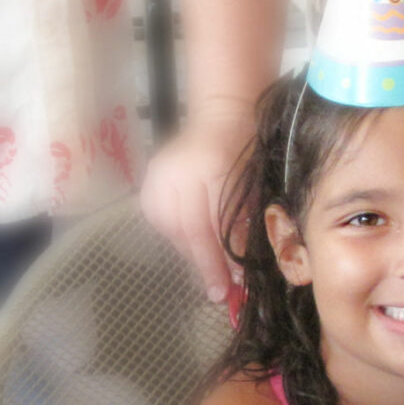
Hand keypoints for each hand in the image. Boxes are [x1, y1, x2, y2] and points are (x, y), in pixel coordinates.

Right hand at [140, 108, 255, 301]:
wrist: (223, 112)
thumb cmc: (246, 148)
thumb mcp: (253, 185)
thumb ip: (244, 221)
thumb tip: (239, 264)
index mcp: (208, 165)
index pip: (211, 222)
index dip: (221, 257)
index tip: (233, 284)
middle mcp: (175, 172)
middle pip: (188, 230)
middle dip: (207, 264)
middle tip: (220, 292)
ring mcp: (157, 178)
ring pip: (174, 230)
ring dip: (194, 255)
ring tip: (212, 274)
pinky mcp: (149, 186)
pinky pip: (165, 223)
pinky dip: (182, 239)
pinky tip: (198, 250)